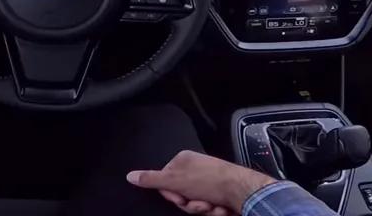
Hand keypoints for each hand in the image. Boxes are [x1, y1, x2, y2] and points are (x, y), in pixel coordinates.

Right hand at [127, 150, 275, 214]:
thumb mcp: (175, 180)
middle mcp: (196, 169)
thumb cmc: (209, 181)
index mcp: (183, 160)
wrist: (241, 192)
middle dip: (190, 204)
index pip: (166, 181)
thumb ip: (151, 179)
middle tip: (199, 203)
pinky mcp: (220, 194)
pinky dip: (215, 210)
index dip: (172, 194)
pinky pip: (209, 207)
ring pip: (196, 204)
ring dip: (204, 209)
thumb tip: (130, 175)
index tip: (179, 198)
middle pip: (181, 195)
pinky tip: (221, 207)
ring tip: (213, 206)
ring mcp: (209, 182)